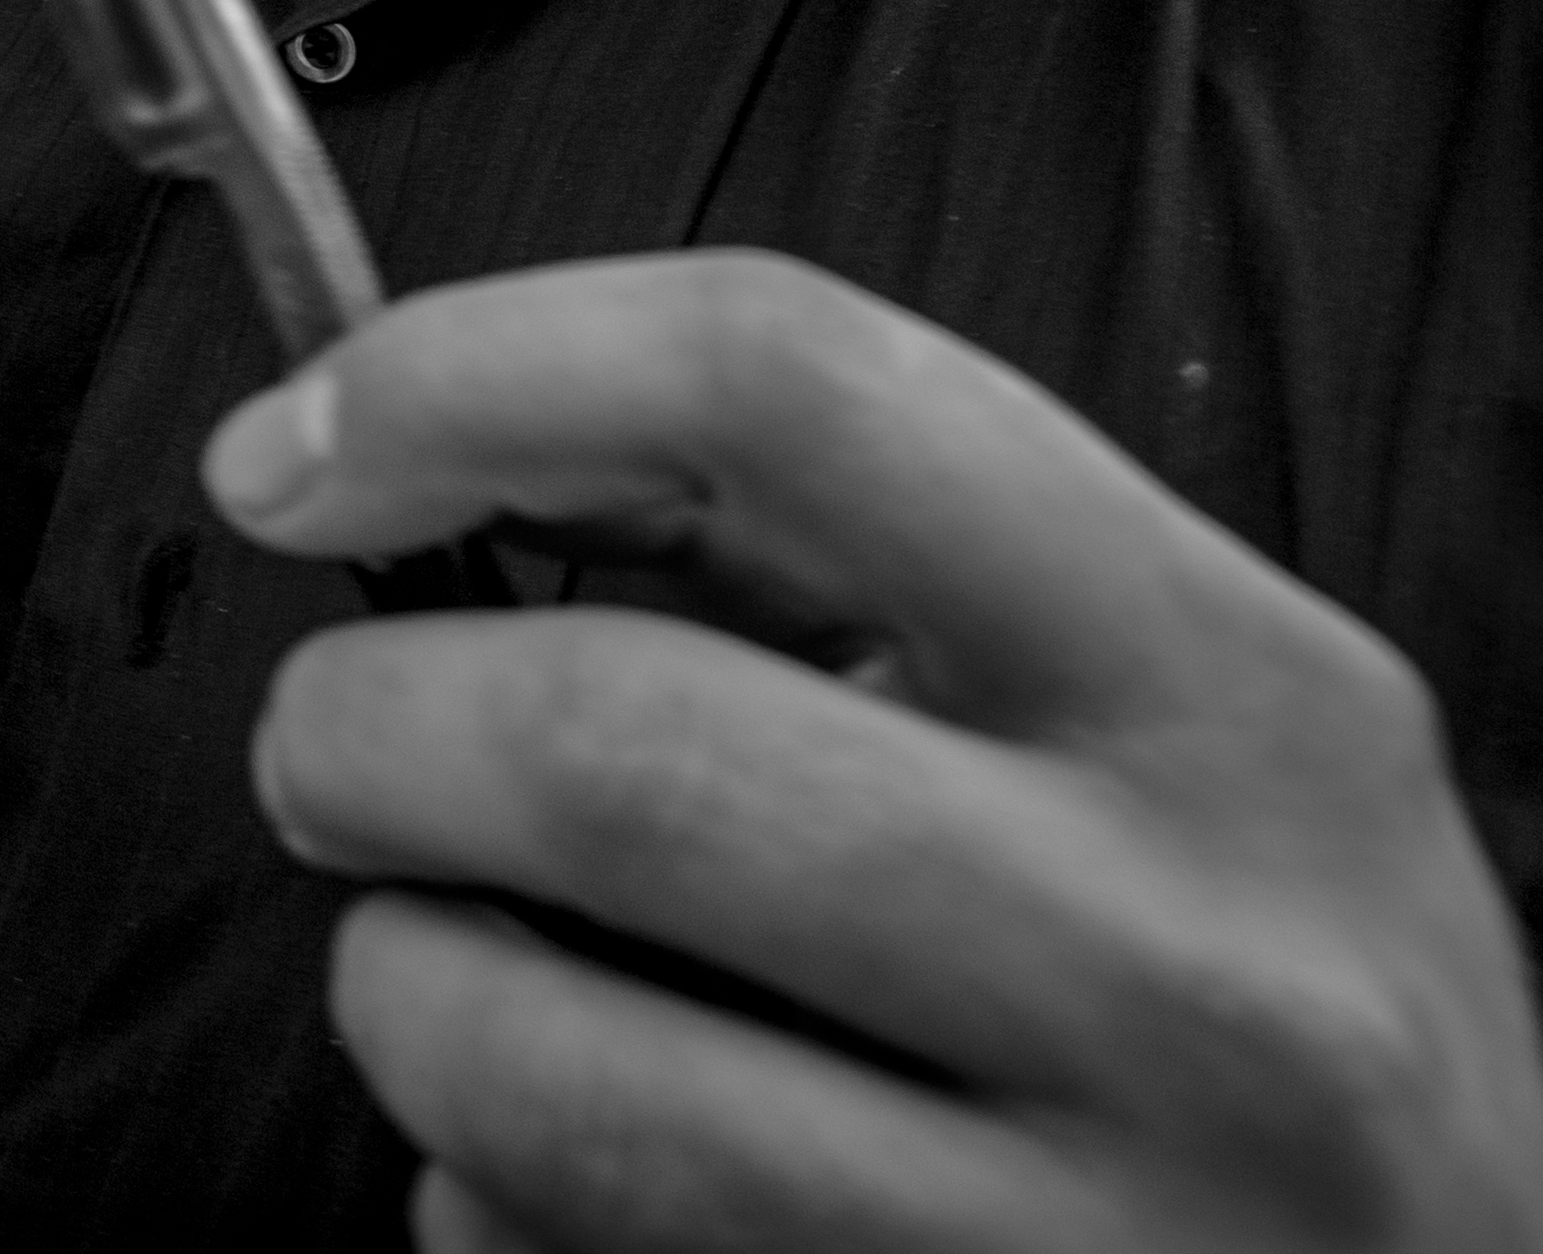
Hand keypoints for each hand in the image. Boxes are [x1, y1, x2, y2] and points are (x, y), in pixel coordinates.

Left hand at [202, 251, 1542, 1253]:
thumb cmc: (1244, 962)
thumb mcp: (1149, 701)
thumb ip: (823, 552)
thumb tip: (421, 449)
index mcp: (1235, 695)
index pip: (792, 386)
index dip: (475, 373)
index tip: (299, 444)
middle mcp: (1199, 974)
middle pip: (622, 753)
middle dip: (364, 729)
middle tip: (327, 748)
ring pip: (549, 1076)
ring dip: (401, 992)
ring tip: (439, 960)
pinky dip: (486, 1213)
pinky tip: (577, 1180)